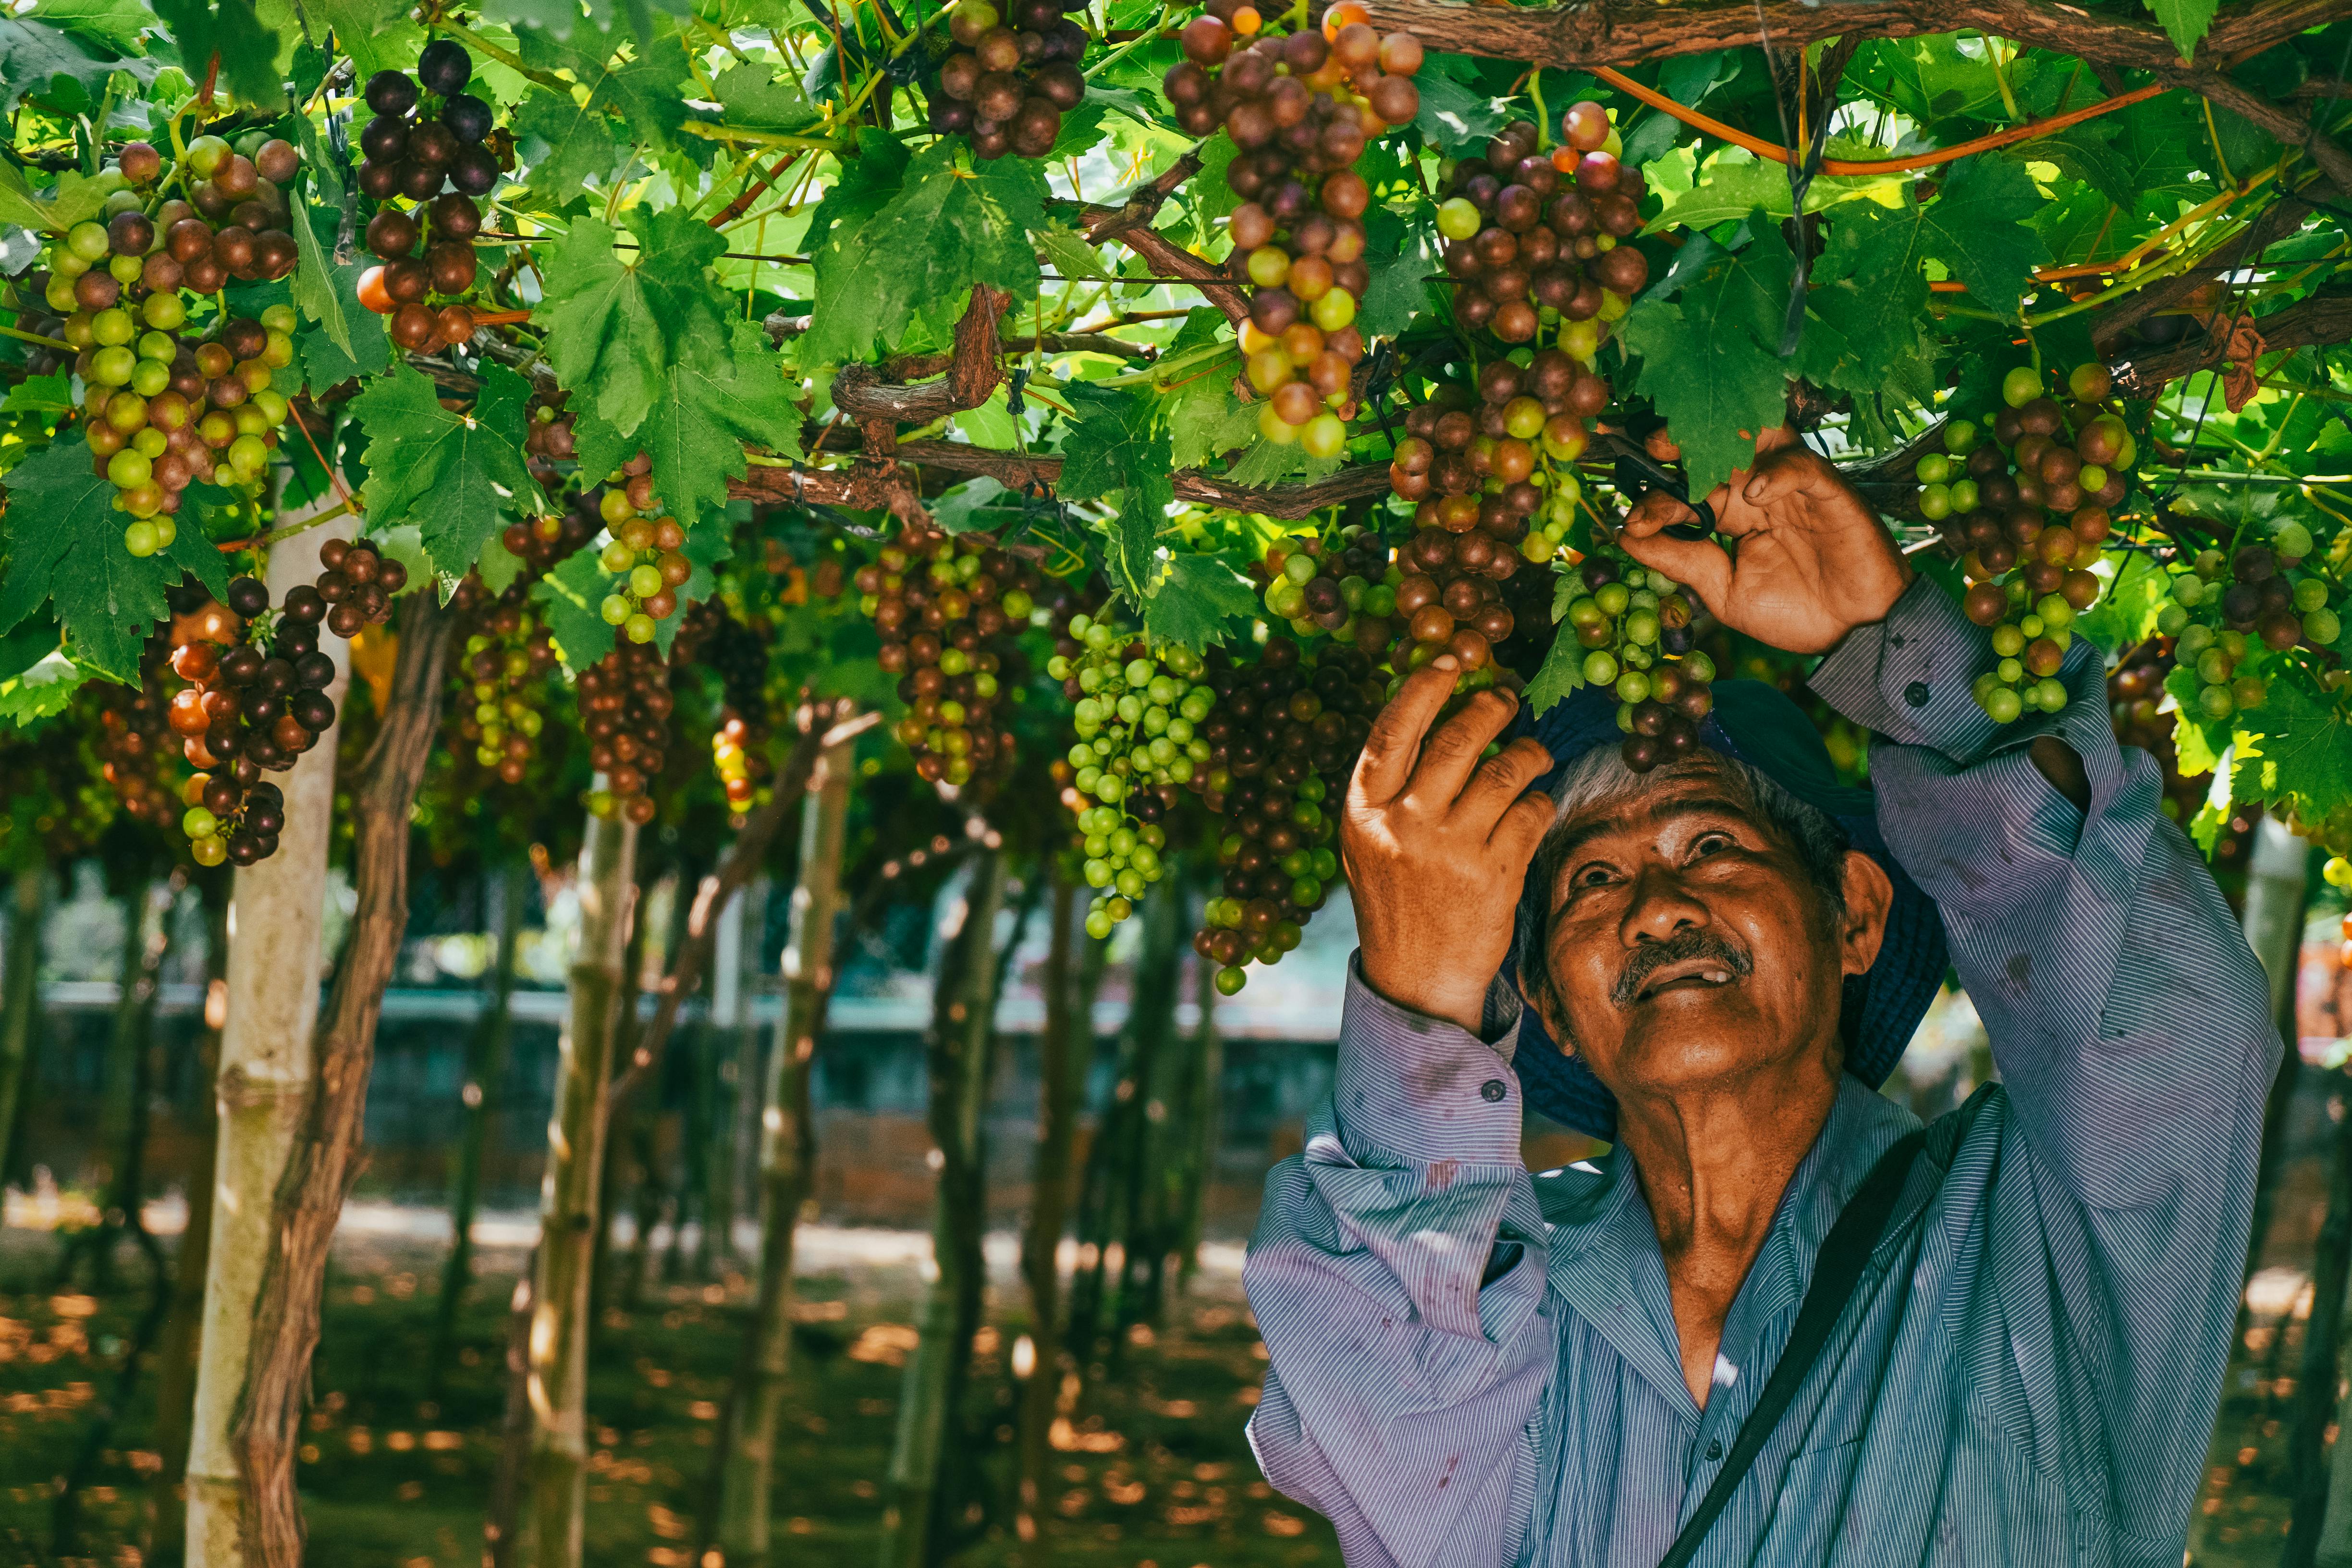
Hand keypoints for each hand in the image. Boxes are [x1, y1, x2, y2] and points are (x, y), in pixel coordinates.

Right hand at [1344, 659, 1553, 1034]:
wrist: (1416, 979)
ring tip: (1532, 752)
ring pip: (1505, 770)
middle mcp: (1403, 826)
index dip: (1425, 686)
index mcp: (1363, 810)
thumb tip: (1436, 709)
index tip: (1452, 660)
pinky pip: (1531, 813)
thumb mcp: (1368, 839)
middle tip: (1505, 699)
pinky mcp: (1495, 875)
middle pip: (1457, 739)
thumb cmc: (1395, 897)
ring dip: (1528, 751)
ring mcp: (1450, 851)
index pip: (1392, 729)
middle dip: (1489, 707)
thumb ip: (1391, 784)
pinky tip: (1533, 805)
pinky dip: (1539, 801)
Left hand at [1620, 427, 1913, 655]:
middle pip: (1717, 450)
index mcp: (1732, 513)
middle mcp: (1759, 490)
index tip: (1634, 521)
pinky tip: (1755, 493)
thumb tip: (1626, 536)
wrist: (1855, 632)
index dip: (1657, 501)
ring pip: (1760, 438)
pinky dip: (1777, 473)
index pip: (1687, 491)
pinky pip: (1802, 467)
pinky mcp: (1829, 492)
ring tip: (1692, 452)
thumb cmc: (1796, 612)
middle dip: (1682, 445)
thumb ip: (1681, 562)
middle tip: (1651, 449)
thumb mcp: (1724, 592)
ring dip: (1727, 438)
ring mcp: (1793, 488)